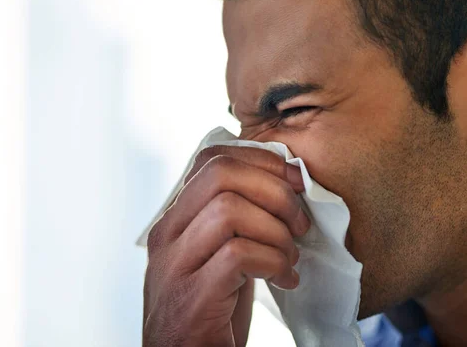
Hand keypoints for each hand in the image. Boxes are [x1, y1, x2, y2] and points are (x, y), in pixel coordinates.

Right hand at [142, 145, 310, 346]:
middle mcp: (167, 235)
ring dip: (276, 233)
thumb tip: (288, 183)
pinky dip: (274, 263)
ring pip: (229, 210)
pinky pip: (238, 255)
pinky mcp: (191, 298)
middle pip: (220, 175)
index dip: (261, 159)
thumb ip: (239, 218)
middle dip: (274, 191)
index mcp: (175, 218)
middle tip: (299, 224)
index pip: (211, 158)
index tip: (295, 182)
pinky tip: (285, 281)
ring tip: (290, 259)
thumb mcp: (220, 251)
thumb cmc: (213, 307)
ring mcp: (174, 265)